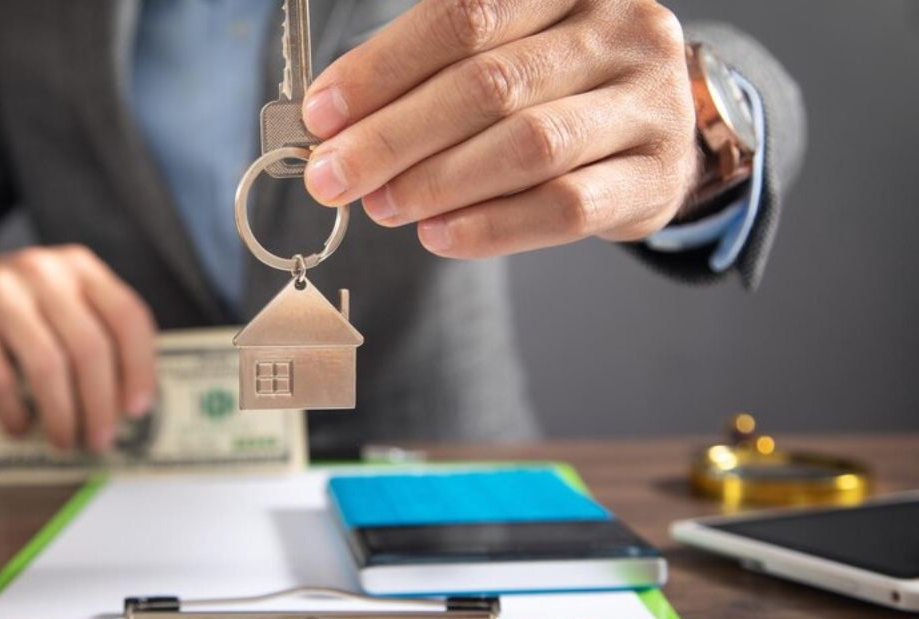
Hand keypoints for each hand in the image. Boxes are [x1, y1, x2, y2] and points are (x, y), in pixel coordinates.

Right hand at [0, 245, 157, 451]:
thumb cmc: (15, 310)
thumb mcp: (59, 304)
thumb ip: (93, 335)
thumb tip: (126, 404)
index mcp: (80, 266)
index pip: (127, 316)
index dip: (140, 367)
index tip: (139, 410)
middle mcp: (43, 270)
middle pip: (89, 346)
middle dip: (101, 403)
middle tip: (101, 440)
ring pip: (47, 364)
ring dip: (62, 415)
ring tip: (64, 441)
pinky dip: (13, 412)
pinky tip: (20, 428)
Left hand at [302, 0, 697, 257]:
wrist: (655, 128)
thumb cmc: (555, 85)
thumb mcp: (502, 50)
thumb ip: (428, 77)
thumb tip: (337, 131)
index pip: (462, 16)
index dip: (382, 68)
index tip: (322, 115)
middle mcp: (618, 29)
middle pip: (489, 85)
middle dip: (394, 136)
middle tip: (334, 176)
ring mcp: (649, 101)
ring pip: (529, 145)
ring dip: (439, 182)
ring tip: (382, 206)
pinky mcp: (657, 175)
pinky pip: (567, 206)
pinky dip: (493, 226)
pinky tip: (440, 235)